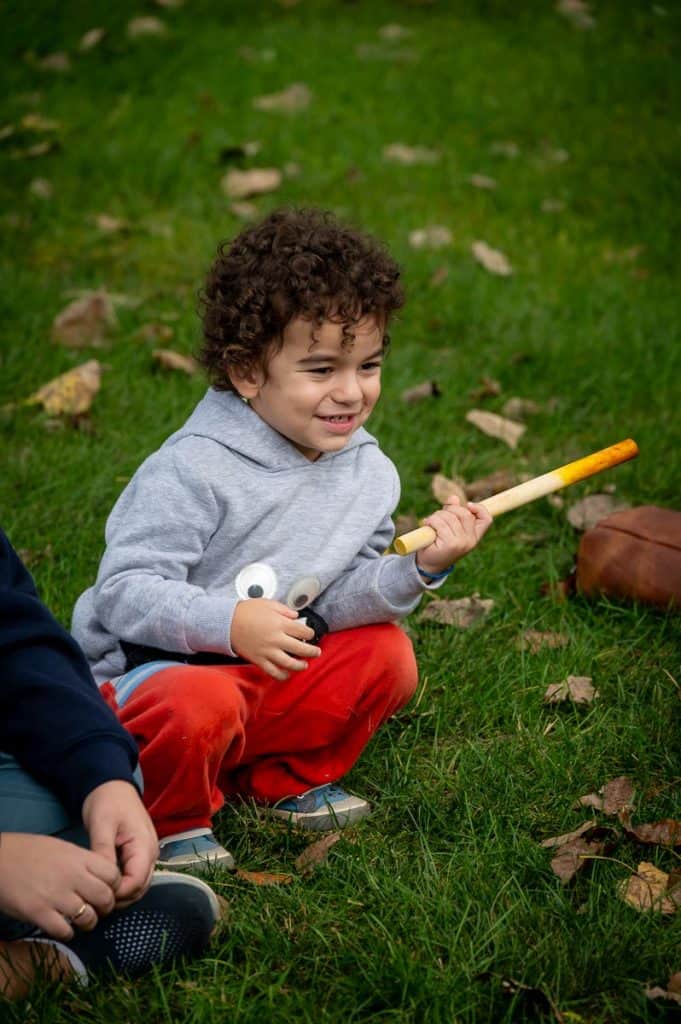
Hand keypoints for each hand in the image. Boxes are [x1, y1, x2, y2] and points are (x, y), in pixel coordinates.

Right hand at [0, 832, 120, 939]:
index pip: (113, 875)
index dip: (114, 886)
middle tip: (98, 909)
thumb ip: (81, 861)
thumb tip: (99, 876)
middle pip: (106, 898)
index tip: (107, 890)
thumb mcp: (60, 848)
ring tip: (82, 921)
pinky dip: (68, 933)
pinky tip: (62, 927)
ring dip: (88, 923)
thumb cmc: (27, 851)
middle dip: (106, 908)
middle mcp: (71, 876)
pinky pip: (65, 931)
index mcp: (78, 857)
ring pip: (89, 917)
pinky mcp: (39, 913)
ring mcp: (55, 895)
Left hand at [81, 780, 158, 907]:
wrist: (112, 785)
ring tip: (98, 895)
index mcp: (144, 845)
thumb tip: (103, 881)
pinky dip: (122, 886)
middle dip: (120, 899)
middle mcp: (150, 853)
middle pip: (140, 888)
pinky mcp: (139, 855)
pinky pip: (135, 877)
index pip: (136, 882)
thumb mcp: (102, 825)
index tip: (97, 895)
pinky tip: (105, 886)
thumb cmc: (107, 802)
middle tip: (95, 901)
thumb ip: (104, 852)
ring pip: (139, 886)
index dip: (118, 894)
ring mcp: (146, 855)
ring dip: (121, 895)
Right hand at [231, 598, 321, 679]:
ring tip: (304, 665)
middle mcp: (276, 639)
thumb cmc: (246, 611)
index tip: (310, 633)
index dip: (310, 633)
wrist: (226, 622)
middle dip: (312, 651)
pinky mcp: (259, 660)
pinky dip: (282, 675)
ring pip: (290, 663)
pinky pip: (273, 672)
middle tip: (316, 652)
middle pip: (301, 649)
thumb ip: (284, 610)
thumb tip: (295, 616)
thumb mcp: (268, 603)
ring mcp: (268, 651)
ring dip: (300, 666)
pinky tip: (287, 674)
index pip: (303, 631)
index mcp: (280, 624)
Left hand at [416, 496, 492, 575]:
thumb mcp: (448, 527)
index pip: (486, 519)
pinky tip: (427, 525)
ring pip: (450, 517)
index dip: (479, 508)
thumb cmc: (438, 545)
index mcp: (474, 536)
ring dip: (436, 516)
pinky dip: (431, 521)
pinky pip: (440, 523)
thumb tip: (453, 498)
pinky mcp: (450, 544)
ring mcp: (462, 543)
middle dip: (449, 510)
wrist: (428, 565)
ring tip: (430, 523)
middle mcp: (471, 540)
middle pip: (464, 513)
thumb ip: (452, 513)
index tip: (468, 504)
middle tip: (438, 516)